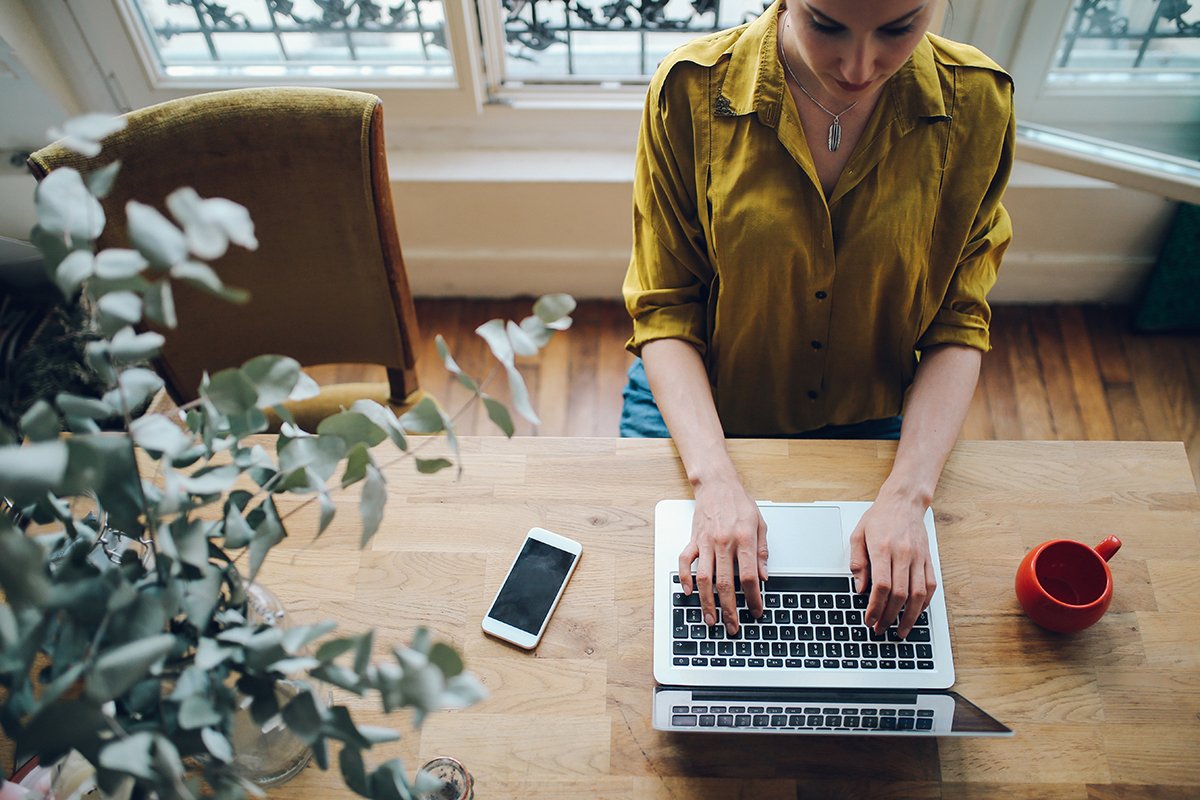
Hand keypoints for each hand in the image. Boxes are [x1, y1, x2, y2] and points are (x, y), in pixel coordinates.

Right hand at [677, 477, 767, 633]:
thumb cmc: (739, 503)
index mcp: (744, 539)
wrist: (717, 484)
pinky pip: (684, 562)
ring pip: (704, 578)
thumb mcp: (760, 524)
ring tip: (711, 619)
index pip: (748, 576)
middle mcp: (723, 542)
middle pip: (725, 583)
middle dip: (729, 609)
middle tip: (732, 626)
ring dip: (707, 602)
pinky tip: (689, 592)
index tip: (756, 610)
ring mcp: (705, 542)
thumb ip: (762, 552)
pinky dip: (685, 578)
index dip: (753, 597)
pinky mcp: (693, 540)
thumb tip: (764, 576)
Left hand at [848, 492, 937, 638]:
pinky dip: (924, 604)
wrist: (904, 501)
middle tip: (880, 629)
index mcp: (883, 548)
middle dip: (889, 616)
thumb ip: (857, 562)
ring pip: (918, 594)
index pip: (881, 586)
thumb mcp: (858, 535)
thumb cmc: (879, 517)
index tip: (869, 619)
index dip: (875, 607)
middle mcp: (903, 554)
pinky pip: (931, 586)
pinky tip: (916, 613)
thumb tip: (859, 589)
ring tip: (901, 630)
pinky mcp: (928, 559)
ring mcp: (919, 558)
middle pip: (900, 594)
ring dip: (910, 617)